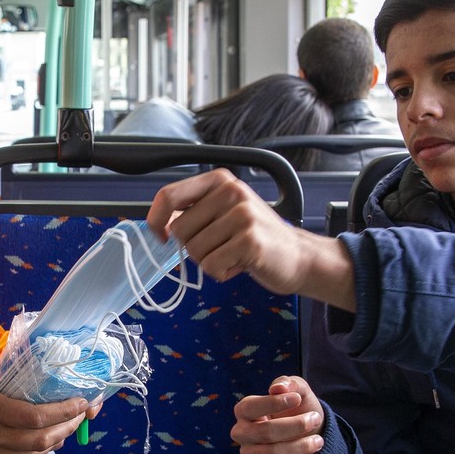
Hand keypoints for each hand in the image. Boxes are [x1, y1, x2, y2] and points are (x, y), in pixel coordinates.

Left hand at [146, 169, 353, 303]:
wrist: (298, 256)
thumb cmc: (255, 237)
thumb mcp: (224, 212)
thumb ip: (194, 211)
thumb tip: (159, 222)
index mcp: (220, 180)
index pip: (169, 195)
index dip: (155, 220)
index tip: (161, 236)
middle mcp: (231, 191)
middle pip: (179, 229)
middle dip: (194, 247)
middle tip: (221, 246)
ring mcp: (242, 215)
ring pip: (194, 251)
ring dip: (210, 261)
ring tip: (234, 254)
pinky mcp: (249, 240)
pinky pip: (211, 266)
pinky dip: (222, 273)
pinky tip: (241, 264)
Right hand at [231, 376, 324, 453]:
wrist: (307, 435)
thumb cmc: (297, 409)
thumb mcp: (297, 391)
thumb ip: (289, 383)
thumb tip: (278, 388)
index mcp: (244, 411)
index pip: (250, 407)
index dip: (273, 403)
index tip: (297, 398)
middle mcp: (241, 433)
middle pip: (264, 432)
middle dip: (295, 426)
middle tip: (315, 419)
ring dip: (301, 447)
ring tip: (318, 441)